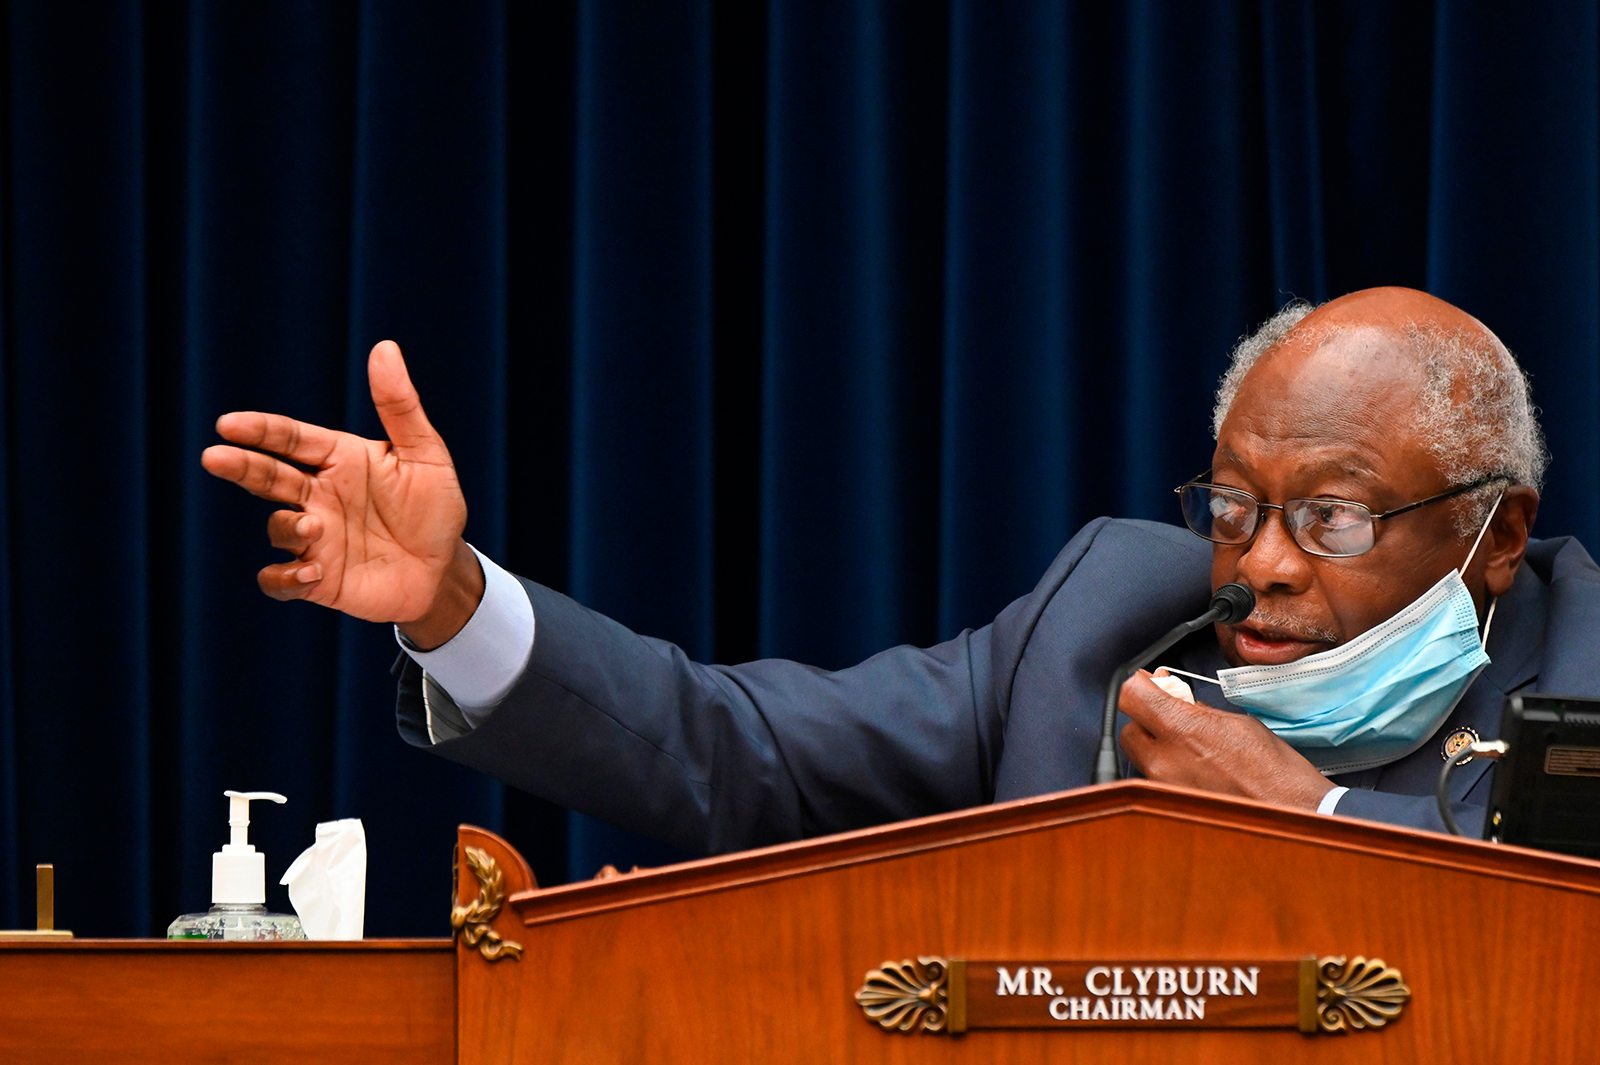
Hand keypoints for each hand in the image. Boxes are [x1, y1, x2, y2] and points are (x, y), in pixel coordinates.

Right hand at [201, 340, 483, 648]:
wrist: (444, 569)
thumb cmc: (435, 508)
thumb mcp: (425, 454)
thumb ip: (400, 406)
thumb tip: (384, 347)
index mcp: (339, 460)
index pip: (291, 438)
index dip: (260, 430)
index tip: (228, 424)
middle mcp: (319, 496)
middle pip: (267, 476)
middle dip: (240, 465)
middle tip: (214, 457)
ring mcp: (315, 539)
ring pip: (277, 527)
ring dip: (287, 526)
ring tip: (314, 528)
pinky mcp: (317, 579)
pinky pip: (281, 581)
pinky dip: (285, 578)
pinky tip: (310, 572)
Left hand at [1117, 671, 1333, 808]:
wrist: (1293, 812)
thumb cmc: (1275, 769)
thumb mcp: (1236, 722)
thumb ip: (1195, 709)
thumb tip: (1174, 697)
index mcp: (1183, 729)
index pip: (1131, 696)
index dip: (1138, 686)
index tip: (1148, 684)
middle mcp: (1165, 760)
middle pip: (1129, 729)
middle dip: (1146, 720)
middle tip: (1170, 716)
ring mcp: (1164, 787)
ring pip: (1141, 757)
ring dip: (1157, 746)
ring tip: (1191, 747)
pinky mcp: (1171, 805)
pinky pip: (1156, 780)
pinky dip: (1169, 769)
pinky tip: (1196, 768)